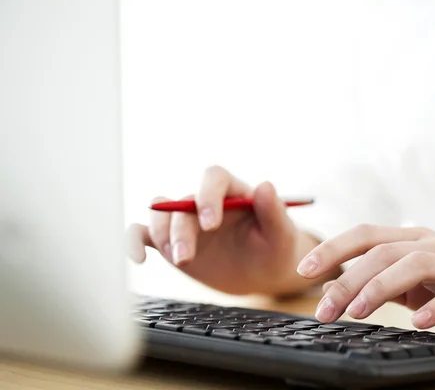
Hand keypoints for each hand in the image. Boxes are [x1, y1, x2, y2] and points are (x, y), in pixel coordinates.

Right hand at [126, 165, 322, 295]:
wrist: (262, 274)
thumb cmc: (276, 250)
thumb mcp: (282, 235)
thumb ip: (274, 212)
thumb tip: (265, 185)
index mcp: (233, 192)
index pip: (214, 178)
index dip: (208, 196)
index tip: (211, 224)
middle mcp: (205, 201)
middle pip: (182, 201)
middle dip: (181, 229)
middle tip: (188, 259)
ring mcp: (186, 221)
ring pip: (160, 214)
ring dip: (162, 235)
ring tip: (180, 260)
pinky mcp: (171, 242)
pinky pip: (144, 234)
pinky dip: (134, 242)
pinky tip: (139, 258)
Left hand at [296, 224, 434, 336]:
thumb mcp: (417, 276)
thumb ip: (383, 278)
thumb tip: (337, 288)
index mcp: (411, 239)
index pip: (364, 235)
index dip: (332, 248)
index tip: (303, 270)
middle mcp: (431, 244)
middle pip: (382, 252)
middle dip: (347, 279)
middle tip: (323, 310)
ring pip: (414, 265)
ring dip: (381, 287)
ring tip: (357, 312)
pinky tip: (419, 322)